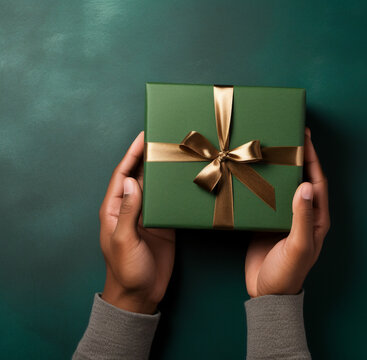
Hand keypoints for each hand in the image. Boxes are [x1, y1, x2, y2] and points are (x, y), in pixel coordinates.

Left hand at [99, 132, 174, 313]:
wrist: (140, 295)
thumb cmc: (125, 271)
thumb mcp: (124, 241)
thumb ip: (128, 212)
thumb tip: (130, 181)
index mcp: (114, 210)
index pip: (122, 175)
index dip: (131, 155)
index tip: (143, 137)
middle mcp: (130, 209)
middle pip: (139, 177)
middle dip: (149, 158)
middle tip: (164, 139)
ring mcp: (148, 216)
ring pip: (155, 188)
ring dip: (163, 172)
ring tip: (177, 155)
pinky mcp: (163, 225)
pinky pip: (168, 203)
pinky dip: (175, 191)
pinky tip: (184, 180)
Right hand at [245, 128, 329, 297]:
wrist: (267, 295)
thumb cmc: (288, 274)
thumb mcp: (298, 246)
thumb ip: (302, 217)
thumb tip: (306, 185)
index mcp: (317, 218)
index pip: (317, 180)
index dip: (312, 158)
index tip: (305, 136)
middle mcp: (302, 214)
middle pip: (301, 178)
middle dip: (296, 157)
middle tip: (285, 135)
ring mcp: (283, 218)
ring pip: (282, 186)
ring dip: (278, 168)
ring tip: (268, 148)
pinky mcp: (266, 222)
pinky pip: (266, 198)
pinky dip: (261, 183)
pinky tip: (252, 172)